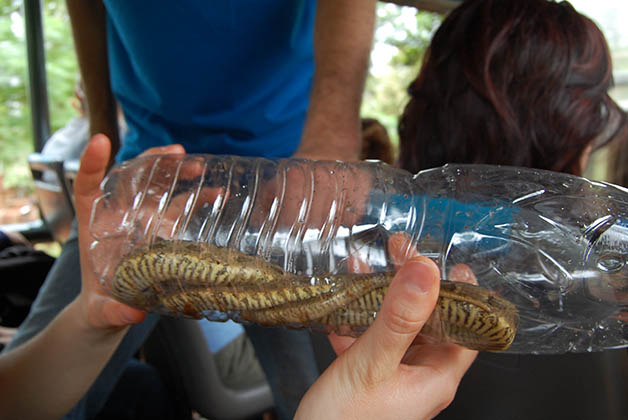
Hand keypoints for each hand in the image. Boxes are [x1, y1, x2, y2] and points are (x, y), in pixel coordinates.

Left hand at [74, 134, 184, 329]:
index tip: (101, 141)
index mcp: (94, 225)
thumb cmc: (101, 305)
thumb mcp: (102, 310)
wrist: (114, 310)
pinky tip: (217, 192)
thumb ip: (113, 311)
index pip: (87, 185)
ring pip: (159, 186)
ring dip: (178, 171)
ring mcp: (143, 219)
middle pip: (131, 176)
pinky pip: (180, 206)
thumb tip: (133, 314)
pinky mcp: (163, 229)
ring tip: (199, 165)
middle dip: (153, 160)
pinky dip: (198, 196)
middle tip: (178, 153)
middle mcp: (119, 215)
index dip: (92, 163)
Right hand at [296, 249, 476, 419]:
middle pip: (429, 319)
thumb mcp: (373, 362)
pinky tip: (346, 295)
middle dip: (413, 283)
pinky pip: (372, 337)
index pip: (467, 327)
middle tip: (401, 250)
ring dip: (383, 294)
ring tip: (370, 263)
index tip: (451, 262)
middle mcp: (421, 375)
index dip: (463, 293)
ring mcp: (395, 375)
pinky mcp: (370, 375)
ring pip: (398, 325)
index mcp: (436, 376)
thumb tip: (426, 271)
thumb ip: (399, 317)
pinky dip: (360, 313)